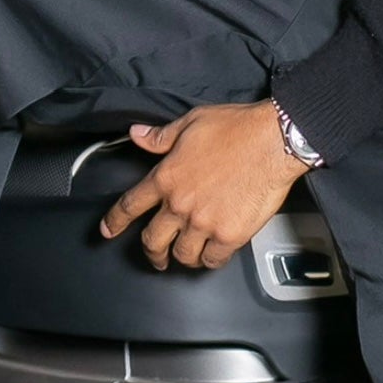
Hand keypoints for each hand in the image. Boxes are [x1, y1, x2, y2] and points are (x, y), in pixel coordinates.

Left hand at [97, 101, 309, 270]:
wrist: (274, 141)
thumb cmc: (238, 128)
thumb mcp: (192, 122)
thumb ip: (161, 136)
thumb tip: (138, 135)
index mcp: (166, 177)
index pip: (130, 205)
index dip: (115, 221)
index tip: (107, 231)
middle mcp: (180, 204)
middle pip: (153, 240)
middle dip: (151, 252)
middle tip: (156, 256)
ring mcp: (204, 223)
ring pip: (182, 255)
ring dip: (183, 257)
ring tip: (188, 255)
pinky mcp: (229, 235)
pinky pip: (212, 260)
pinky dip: (210, 260)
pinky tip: (213, 254)